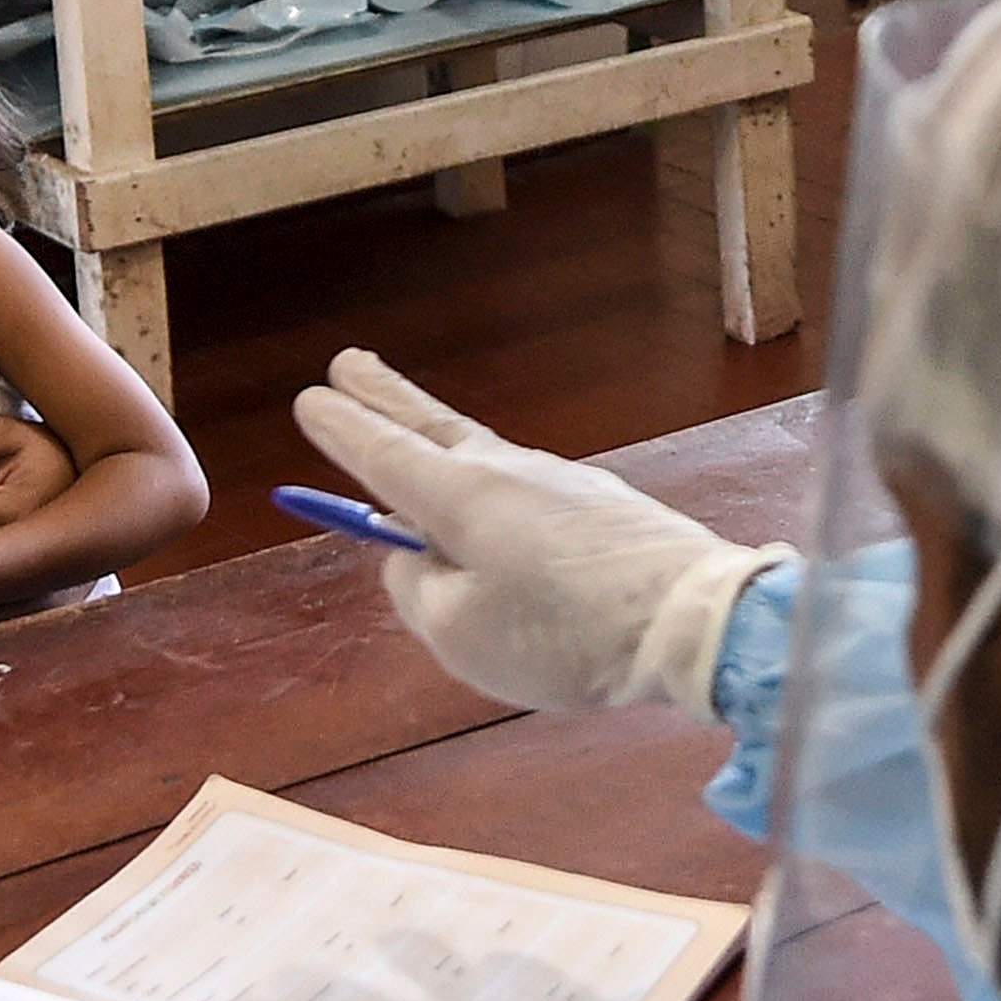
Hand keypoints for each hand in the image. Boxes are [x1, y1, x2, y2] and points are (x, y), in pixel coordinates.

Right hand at [290, 351, 776, 716]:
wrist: (689, 620)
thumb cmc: (562, 635)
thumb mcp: (459, 635)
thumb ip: (418, 591)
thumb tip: (411, 557)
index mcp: (458, 497)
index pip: (381, 452)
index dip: (342, 428)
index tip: (311, 397)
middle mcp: (505, 470)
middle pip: (431, 426)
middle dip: (384, 397)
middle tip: (349, 364)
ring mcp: (560, 480)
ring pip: (482, 459)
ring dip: (441, 448)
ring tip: (416, 448)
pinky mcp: (601, 503)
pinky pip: (527, 494)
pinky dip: (496, 495)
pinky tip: (504, 526)